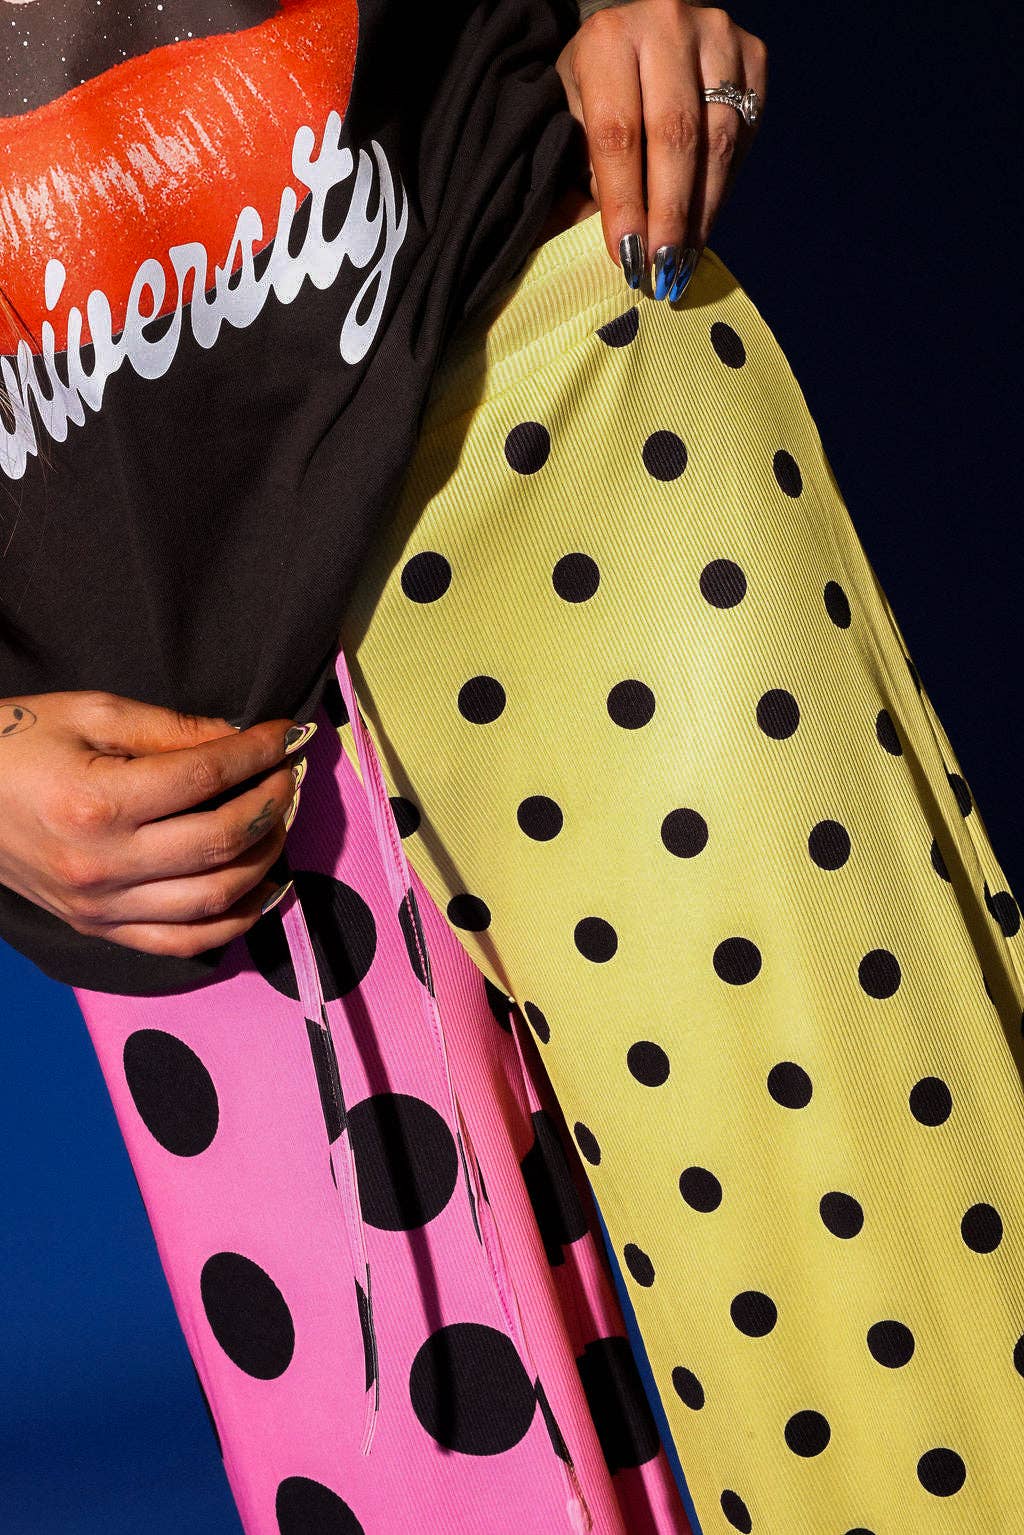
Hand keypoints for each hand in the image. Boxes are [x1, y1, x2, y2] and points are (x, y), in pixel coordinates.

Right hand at [0, 691, 303, 957]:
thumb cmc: (14, 744)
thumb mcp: (89, 713)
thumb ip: (171, 728)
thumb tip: (242, 739)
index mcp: (97, 803)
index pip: (206, 778)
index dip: (258, 754)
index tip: (285, 735)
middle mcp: (103, 865)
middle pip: (221, 841)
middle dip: (272, 804)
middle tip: (288, 776)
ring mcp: (101, 907)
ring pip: (215, 898)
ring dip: (265, 859)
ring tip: (277, 822)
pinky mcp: (99, 929)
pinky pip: (183, 942)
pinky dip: (235, 921)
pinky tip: (263, 888)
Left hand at [554, 1, 766, 291]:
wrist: (640, 30)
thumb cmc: (598, 84)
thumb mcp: (570, 115)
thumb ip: (579, 171)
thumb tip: (594, 242)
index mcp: (609, 38)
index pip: (618, 133)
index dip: (625, 201)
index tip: (628, 256)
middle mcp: (667, 25)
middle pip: (676, 136)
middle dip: (670, 214)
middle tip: (663, 269)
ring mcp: (718, 35)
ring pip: (718, 140)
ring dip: (702, 210)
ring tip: (684, 261)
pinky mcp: (752, 54)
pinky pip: (744, 136)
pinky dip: (723, 187)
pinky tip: (703, 224)